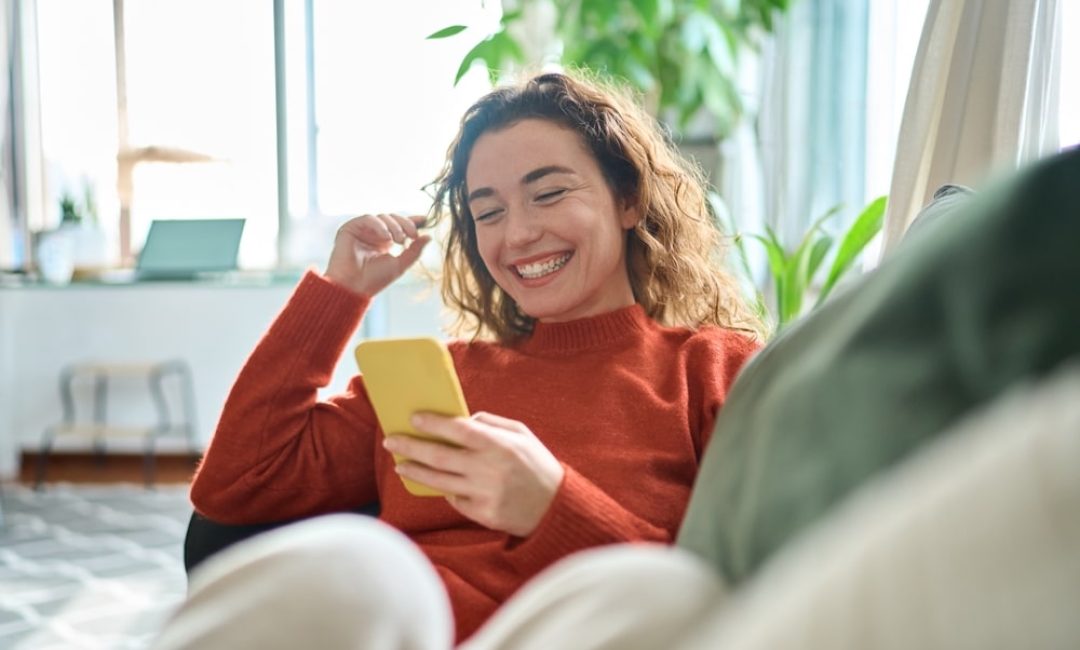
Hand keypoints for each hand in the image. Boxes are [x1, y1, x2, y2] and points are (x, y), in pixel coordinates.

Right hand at [324, 214, 429, 296]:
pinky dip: (379, 225)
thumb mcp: (400, 265)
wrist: (353, 287)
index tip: (425, 219)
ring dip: (394, 226)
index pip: (399, 226)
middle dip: (405, 224)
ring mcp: (362, 230)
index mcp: (384, 241)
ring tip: (399, 241)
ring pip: (382, 217)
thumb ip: (414, 251)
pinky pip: (368, 218)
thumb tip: (429, 237)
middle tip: (412, 236)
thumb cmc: (374, 280)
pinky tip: (386, 237)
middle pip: (393, 218)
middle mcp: (373, 234)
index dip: (412, 221)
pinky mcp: (350, 228)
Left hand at [383, 412, 565, 536]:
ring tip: (400, 465)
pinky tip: (436, 483)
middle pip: (439, 456)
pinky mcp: (482, 514)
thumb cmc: (537, 464)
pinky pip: (454, 499)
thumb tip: (462, 419)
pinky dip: (444, 490)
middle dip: (411, 446)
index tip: (413, 418)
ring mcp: (484, 494)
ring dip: (415, 471)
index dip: (433, 423)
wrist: (556, 507)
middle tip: (391, 440)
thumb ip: (492, 423)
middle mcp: (488, 469)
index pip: (458, 430)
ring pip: (439, 481)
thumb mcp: (522, 435)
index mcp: (499, 445)